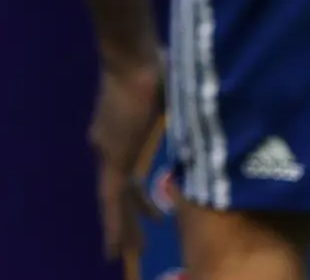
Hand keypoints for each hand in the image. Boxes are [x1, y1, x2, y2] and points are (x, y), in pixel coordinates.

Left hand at [87, 50, 165, 275]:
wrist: (133, 55)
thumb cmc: (155, 68)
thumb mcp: (170, 99)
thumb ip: (179, 116)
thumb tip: (203, 118)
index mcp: (118, 132)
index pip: (126, 173)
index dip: (137, 194)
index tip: (153, 211)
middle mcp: (107, 145)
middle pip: (118, 191)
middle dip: (128, 218)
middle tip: (135, 244)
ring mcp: (107, 152)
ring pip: (114, 200)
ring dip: (121, 228)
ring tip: (123, 254)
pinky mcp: (112, 158)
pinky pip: (112, 199)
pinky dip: (114, 224)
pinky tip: (115, 247)